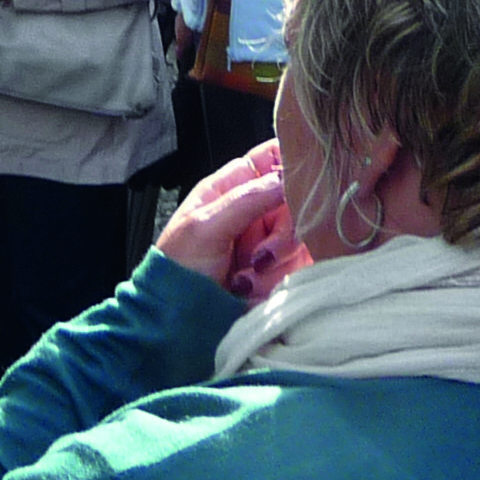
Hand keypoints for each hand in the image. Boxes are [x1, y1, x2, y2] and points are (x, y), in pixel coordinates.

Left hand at [157, 141, 296, 294]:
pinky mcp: (282, 270)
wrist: (178, 320)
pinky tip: (256, 286)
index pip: (268, 159)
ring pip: (301, 232)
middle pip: (294, 199)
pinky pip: (302, 261)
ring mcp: (270, 241)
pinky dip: (284, 273)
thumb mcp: (204, 227)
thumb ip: (245, 199)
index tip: (301, 173)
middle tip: (260, 252)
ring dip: (278, 255)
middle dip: (283, 225)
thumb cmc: (179, 269)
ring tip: (247, 274)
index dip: (288, 159)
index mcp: (230, 190)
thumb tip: (284, 178)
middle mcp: (254, 212)